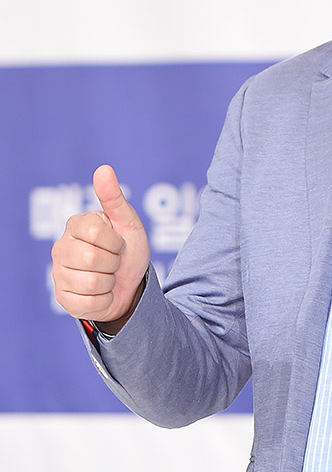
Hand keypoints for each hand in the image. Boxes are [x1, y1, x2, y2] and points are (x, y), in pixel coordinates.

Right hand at [51, 165, 149, 328]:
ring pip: (91, 283)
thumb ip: (114, 198)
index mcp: (75, 225)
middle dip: (113, 263)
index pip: (96, 233)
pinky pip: (87, 303)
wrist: (132, 286)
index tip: (119, 245)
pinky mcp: (63, 298)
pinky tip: (102, 293)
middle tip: (114, 263)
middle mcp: (61, 248)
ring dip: (110, 283)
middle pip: (92, 259)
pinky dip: (104, 300)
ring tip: (108, 277)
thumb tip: (104, 169)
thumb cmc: (128, 251)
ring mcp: (59, 274)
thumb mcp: (128, 224)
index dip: (116, 243)